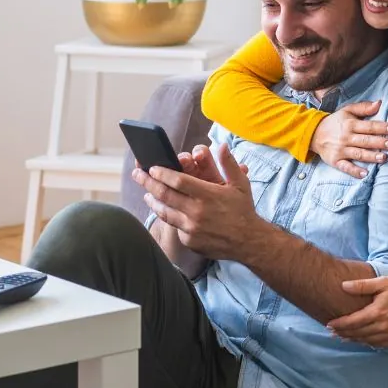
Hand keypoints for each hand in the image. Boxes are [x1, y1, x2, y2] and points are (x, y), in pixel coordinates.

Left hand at [133, 144, 259, 259]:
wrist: (249, 242)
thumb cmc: (243, 210)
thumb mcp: (241, 184)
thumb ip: (229, 164)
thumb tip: (221, 145)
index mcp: (208, 195)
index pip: (178, 180)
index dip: (162, 173)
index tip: (152, 167)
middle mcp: (197, 212)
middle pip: (165, 195)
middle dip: (148, 183)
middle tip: (137, 174)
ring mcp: (192, 229)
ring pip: (164, 212)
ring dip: (153, 201)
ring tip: (147, 194)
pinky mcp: (190, 241)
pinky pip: (175, 227)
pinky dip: (170, 218)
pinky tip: (166, 211)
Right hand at [311, 101, 387, 178]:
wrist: (314, 133)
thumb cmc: (336, 122)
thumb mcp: (347, 110)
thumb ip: (363, 107)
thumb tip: (379, 103)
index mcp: (350, 124)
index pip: (368, 126)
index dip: (381, 127)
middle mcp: (346, 137)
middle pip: (365, 140)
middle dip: (379, 142)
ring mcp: (340, 150)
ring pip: (358, 154)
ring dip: (371, 156)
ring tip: (384, 157)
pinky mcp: (335, 161)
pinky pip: (345, 167)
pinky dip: (354, 171)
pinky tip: (364, 174)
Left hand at [326, 275, 387, 347]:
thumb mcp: (383, 282)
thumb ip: (362, 286)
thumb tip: (343, 286)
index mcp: (378, 311)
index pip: (353, 322)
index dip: (339, 324)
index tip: (329, 324)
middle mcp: (384, 326)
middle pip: (358, 333)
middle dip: (343, 333)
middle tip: (333, 332)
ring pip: (368, 341)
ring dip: (354, 339)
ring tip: (344, 337)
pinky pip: (380, 344)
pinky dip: (369, 343)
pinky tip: (363, 340)